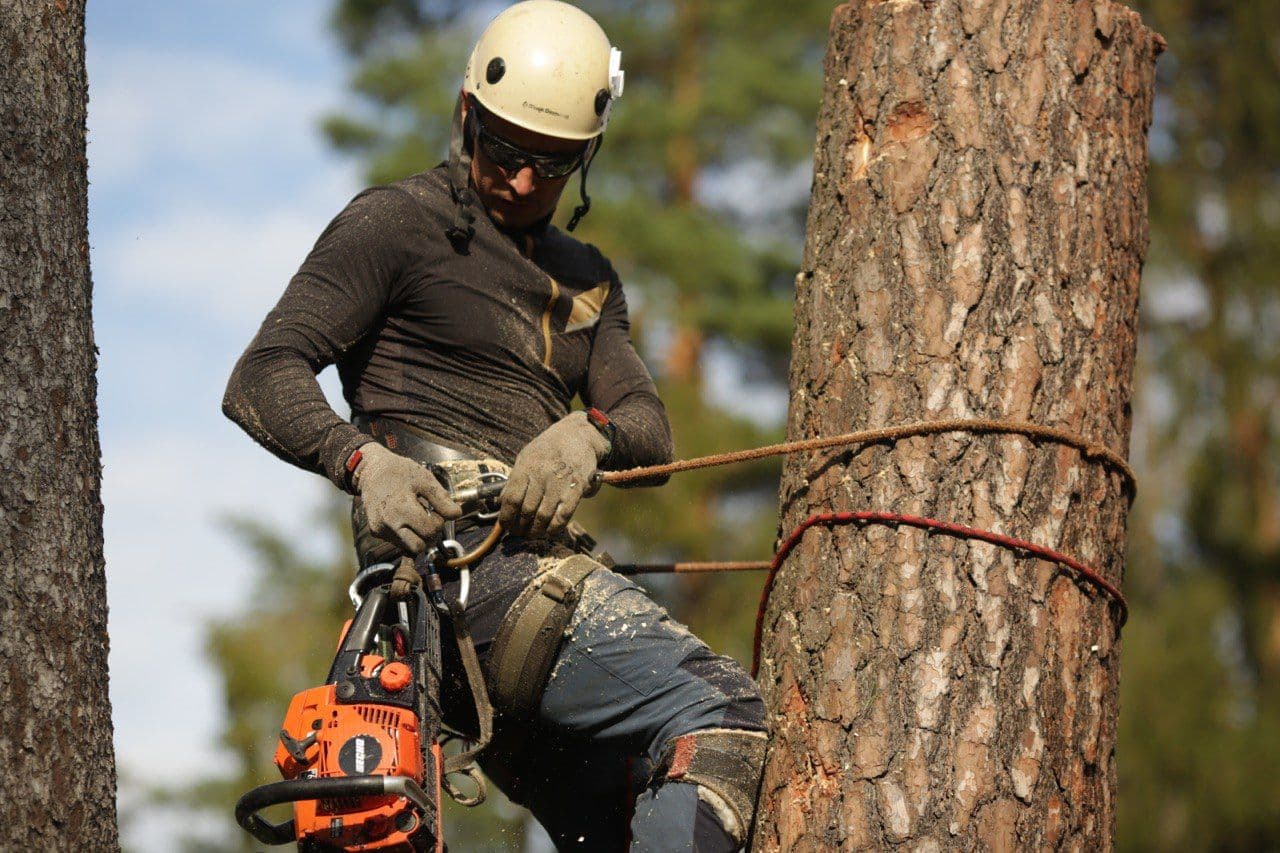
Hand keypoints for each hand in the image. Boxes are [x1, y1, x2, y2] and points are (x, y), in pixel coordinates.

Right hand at [353, 442, 462, 553]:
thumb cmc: (399, 472)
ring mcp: (380, 529)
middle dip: (428, 535)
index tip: (436, 511)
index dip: (438, 523)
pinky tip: (405, 518)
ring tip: (416, 516)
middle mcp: (388, 523)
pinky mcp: (375, 532)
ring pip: (407, 547)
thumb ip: (441, 499)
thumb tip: (457, 514)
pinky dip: (406, 533)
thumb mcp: (424, 479)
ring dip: (417, 536)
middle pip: (418, 546)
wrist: (371, 471)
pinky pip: (397, 541)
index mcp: (401, 508)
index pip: (429, 531)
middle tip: (428, 518)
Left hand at [499, 412, 609, 539]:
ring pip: (543, 517)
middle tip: (519, 532)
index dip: (506, 517)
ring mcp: (560, 482)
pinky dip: (555, 528)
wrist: (579, 435)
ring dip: (536, 531)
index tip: (506, 525)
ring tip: (532, 533)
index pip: (511, 499)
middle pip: (526, 511)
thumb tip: (501, 502)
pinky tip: (550, 531)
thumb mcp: (526, 456)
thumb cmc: (549, 447)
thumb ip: (515, 479)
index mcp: (526, 466)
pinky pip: (563, 516)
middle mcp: (542, 475)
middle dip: (520, 527)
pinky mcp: (577, 489)